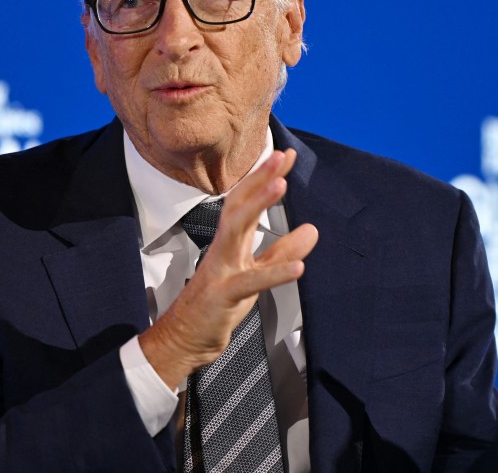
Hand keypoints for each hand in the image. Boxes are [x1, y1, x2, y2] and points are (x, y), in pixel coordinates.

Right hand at [139, 149, 318, 389]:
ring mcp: (220, 270)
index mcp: (231, 243)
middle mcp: (223, 249)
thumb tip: (312, 229)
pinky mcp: (223, 296)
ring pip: (236, 230)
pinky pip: (250, 282)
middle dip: (259, 179)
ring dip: (258, 205)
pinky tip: (299, 268)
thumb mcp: (256, 274)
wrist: (185, 340)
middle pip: (238, 205)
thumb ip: (283, 252)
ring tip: (281, 186)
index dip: (264, 178)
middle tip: (280, 157)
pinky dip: (275, 273)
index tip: (285, 156)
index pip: (247, 202)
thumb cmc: (218, 305)